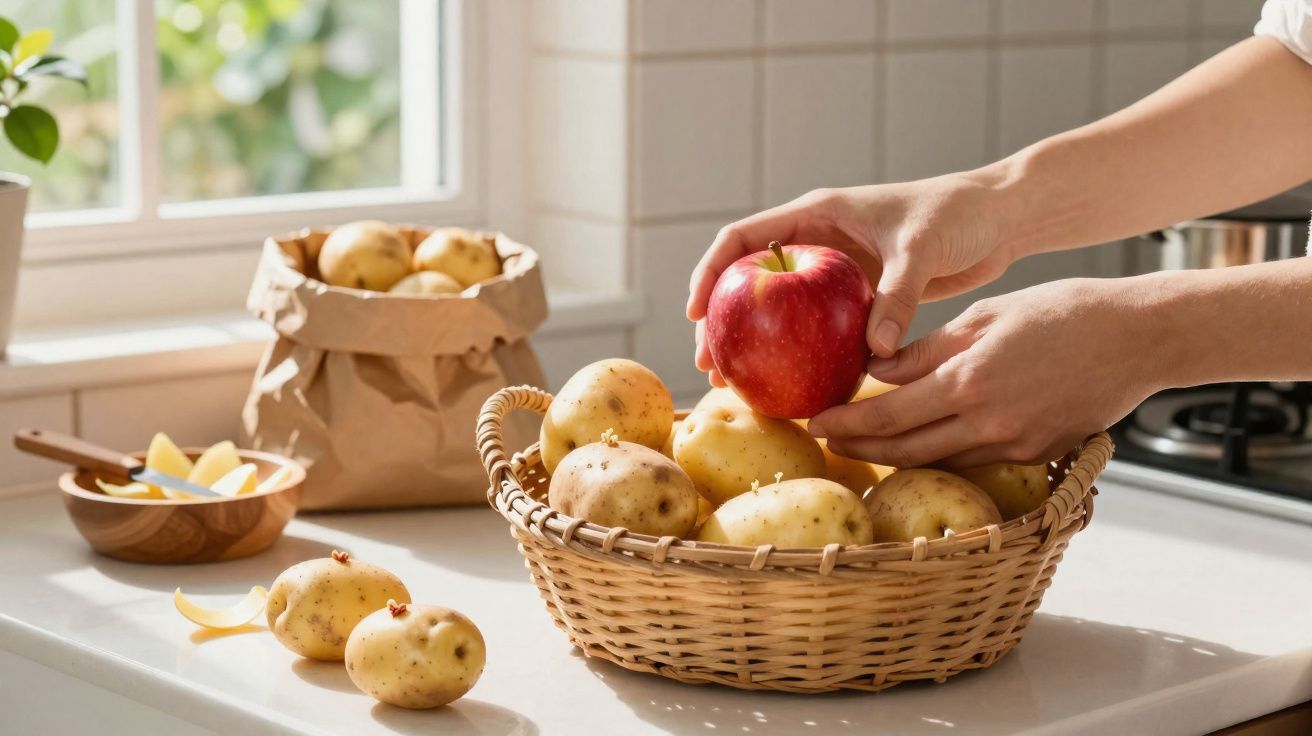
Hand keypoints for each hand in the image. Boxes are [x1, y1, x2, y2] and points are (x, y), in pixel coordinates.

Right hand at [688, 175, 1017, 385]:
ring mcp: (833, 270)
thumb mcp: (923, 250)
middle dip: (722, 322)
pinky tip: (791, 389)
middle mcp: (816, 240)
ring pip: (776, 309)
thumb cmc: (960, 216)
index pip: (742, 238)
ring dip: (753, 345)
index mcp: (817, 214)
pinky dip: (797, 355)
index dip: (710, 272)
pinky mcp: (855, 295)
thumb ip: (897, 296)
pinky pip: (813, 328)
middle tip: (710, 367)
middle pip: (747, 280)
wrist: (998, 218)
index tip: (696, 312)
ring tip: (735, 385)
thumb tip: (874, 352)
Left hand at [807, 278, 1163, 467]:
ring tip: (865, 447)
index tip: (815, 424)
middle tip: (826, 443)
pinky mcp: (1037, 454)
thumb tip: (875, 373)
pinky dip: (942, 457)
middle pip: (904, 450)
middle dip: (860, 449)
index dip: (846, 425)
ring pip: (938, 462)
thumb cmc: (1064, 312)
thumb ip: (927, 350)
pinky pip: (975, 462)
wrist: (1140, 337)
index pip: (887, 416)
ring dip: (897, 458)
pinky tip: (922, 446)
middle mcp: (987, 423)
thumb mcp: (986, 317)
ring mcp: (1014, 445)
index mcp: (968, 382)